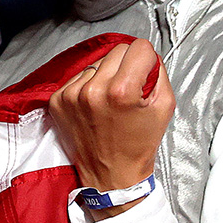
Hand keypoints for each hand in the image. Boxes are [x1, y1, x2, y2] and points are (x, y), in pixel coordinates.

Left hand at [49, 39, 173, 214]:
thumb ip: (159, 72)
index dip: (147, 60)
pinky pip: (78, 77)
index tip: (145, 75)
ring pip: (97, 62)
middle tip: (128, 92)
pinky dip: (88, 86)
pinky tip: (94, 106)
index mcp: (121, 91)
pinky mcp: (57, 100)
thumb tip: (147, 55)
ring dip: (106, 76)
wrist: (112, 176)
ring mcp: (71, 95)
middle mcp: (92, 90)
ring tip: (110, 101)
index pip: (138, 47)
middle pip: (117, 51)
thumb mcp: (164, 107)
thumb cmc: (138, 145)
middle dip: (127, 67)